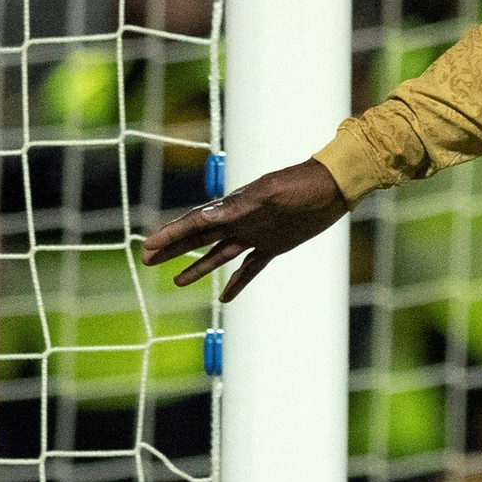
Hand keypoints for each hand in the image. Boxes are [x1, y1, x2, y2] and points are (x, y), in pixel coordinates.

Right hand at [141, 158, 350, 300]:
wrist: (333, 187)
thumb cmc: (302, 185)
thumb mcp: (270, 194)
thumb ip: (239, 205)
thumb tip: (207, 213)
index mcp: (234, 207)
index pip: (195, 222)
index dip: (171, 234)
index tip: (149, 246)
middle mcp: (240, 221)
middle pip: (199, 237)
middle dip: (173, 249)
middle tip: (147, 259)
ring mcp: (256, 234)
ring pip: (219, 253)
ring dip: (197, 266)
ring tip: (176, 281)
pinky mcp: (275, 245)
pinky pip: (251, 267)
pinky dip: (238, 281)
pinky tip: (225, 296)